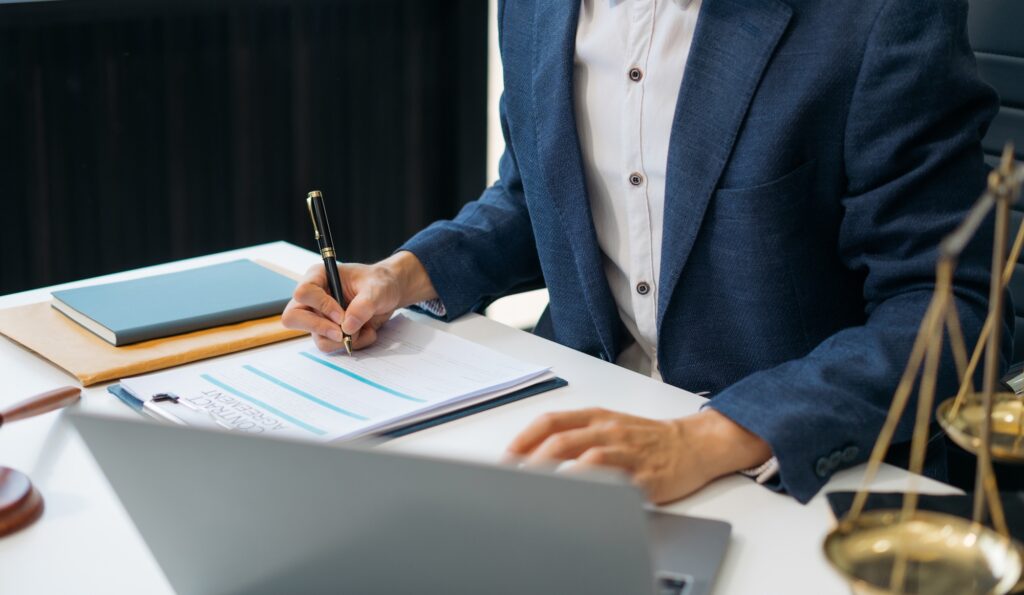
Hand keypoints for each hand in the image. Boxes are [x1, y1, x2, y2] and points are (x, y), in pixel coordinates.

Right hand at [281, 251, 436, 351]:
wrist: (388, 294)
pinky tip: (367, 332)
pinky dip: (352, 344)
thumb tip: (347, 327)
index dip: (321, 306)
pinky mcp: (329, 331)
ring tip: (365, 328)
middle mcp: (313, 298)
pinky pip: (332, 345)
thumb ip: (364, 305)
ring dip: (343, 339)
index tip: (341, 315)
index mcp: (318, 277)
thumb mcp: (377, 289)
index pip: (303, 293)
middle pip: (293, 317)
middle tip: (342, 333)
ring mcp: (319, 316)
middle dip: (319, 328)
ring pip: (317, 337)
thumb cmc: (380, 283)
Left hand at [506, 408, 771, 503]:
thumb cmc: (648, 438)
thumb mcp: (610, 425)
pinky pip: (616, 481)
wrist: (694, 444)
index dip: (524, 438)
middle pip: (561, 440)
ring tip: (537, 490)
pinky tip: (578, 499)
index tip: (507, 457)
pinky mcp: (644, 475)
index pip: (551, 421)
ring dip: (557, 474)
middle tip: (514, 479)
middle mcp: (608, 430)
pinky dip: (594, 489)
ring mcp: (626, 452)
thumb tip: (535, 453)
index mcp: (597, 417)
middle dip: (532, 461)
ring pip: (585, 457)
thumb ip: (577, 435)